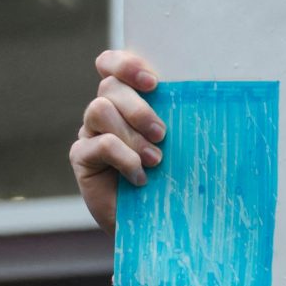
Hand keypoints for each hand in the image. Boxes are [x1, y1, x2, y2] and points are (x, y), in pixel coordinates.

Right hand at [71, 49, 163, 229]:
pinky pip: (101, 144)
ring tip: (154, 160)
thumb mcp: (178, 142)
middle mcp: (105, 111)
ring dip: (131, 134)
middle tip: (162, 134)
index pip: (111, 65)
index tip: (153, 83)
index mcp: (126, 99)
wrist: (153, 220)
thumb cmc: (171, 176)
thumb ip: (177, 117)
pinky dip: (125, 158)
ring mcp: (90, 132)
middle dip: (139, 109)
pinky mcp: (82, 157)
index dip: (126, 65)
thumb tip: (204, 98)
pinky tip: (139, 178)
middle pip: (110, 87)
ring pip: (100, 109)